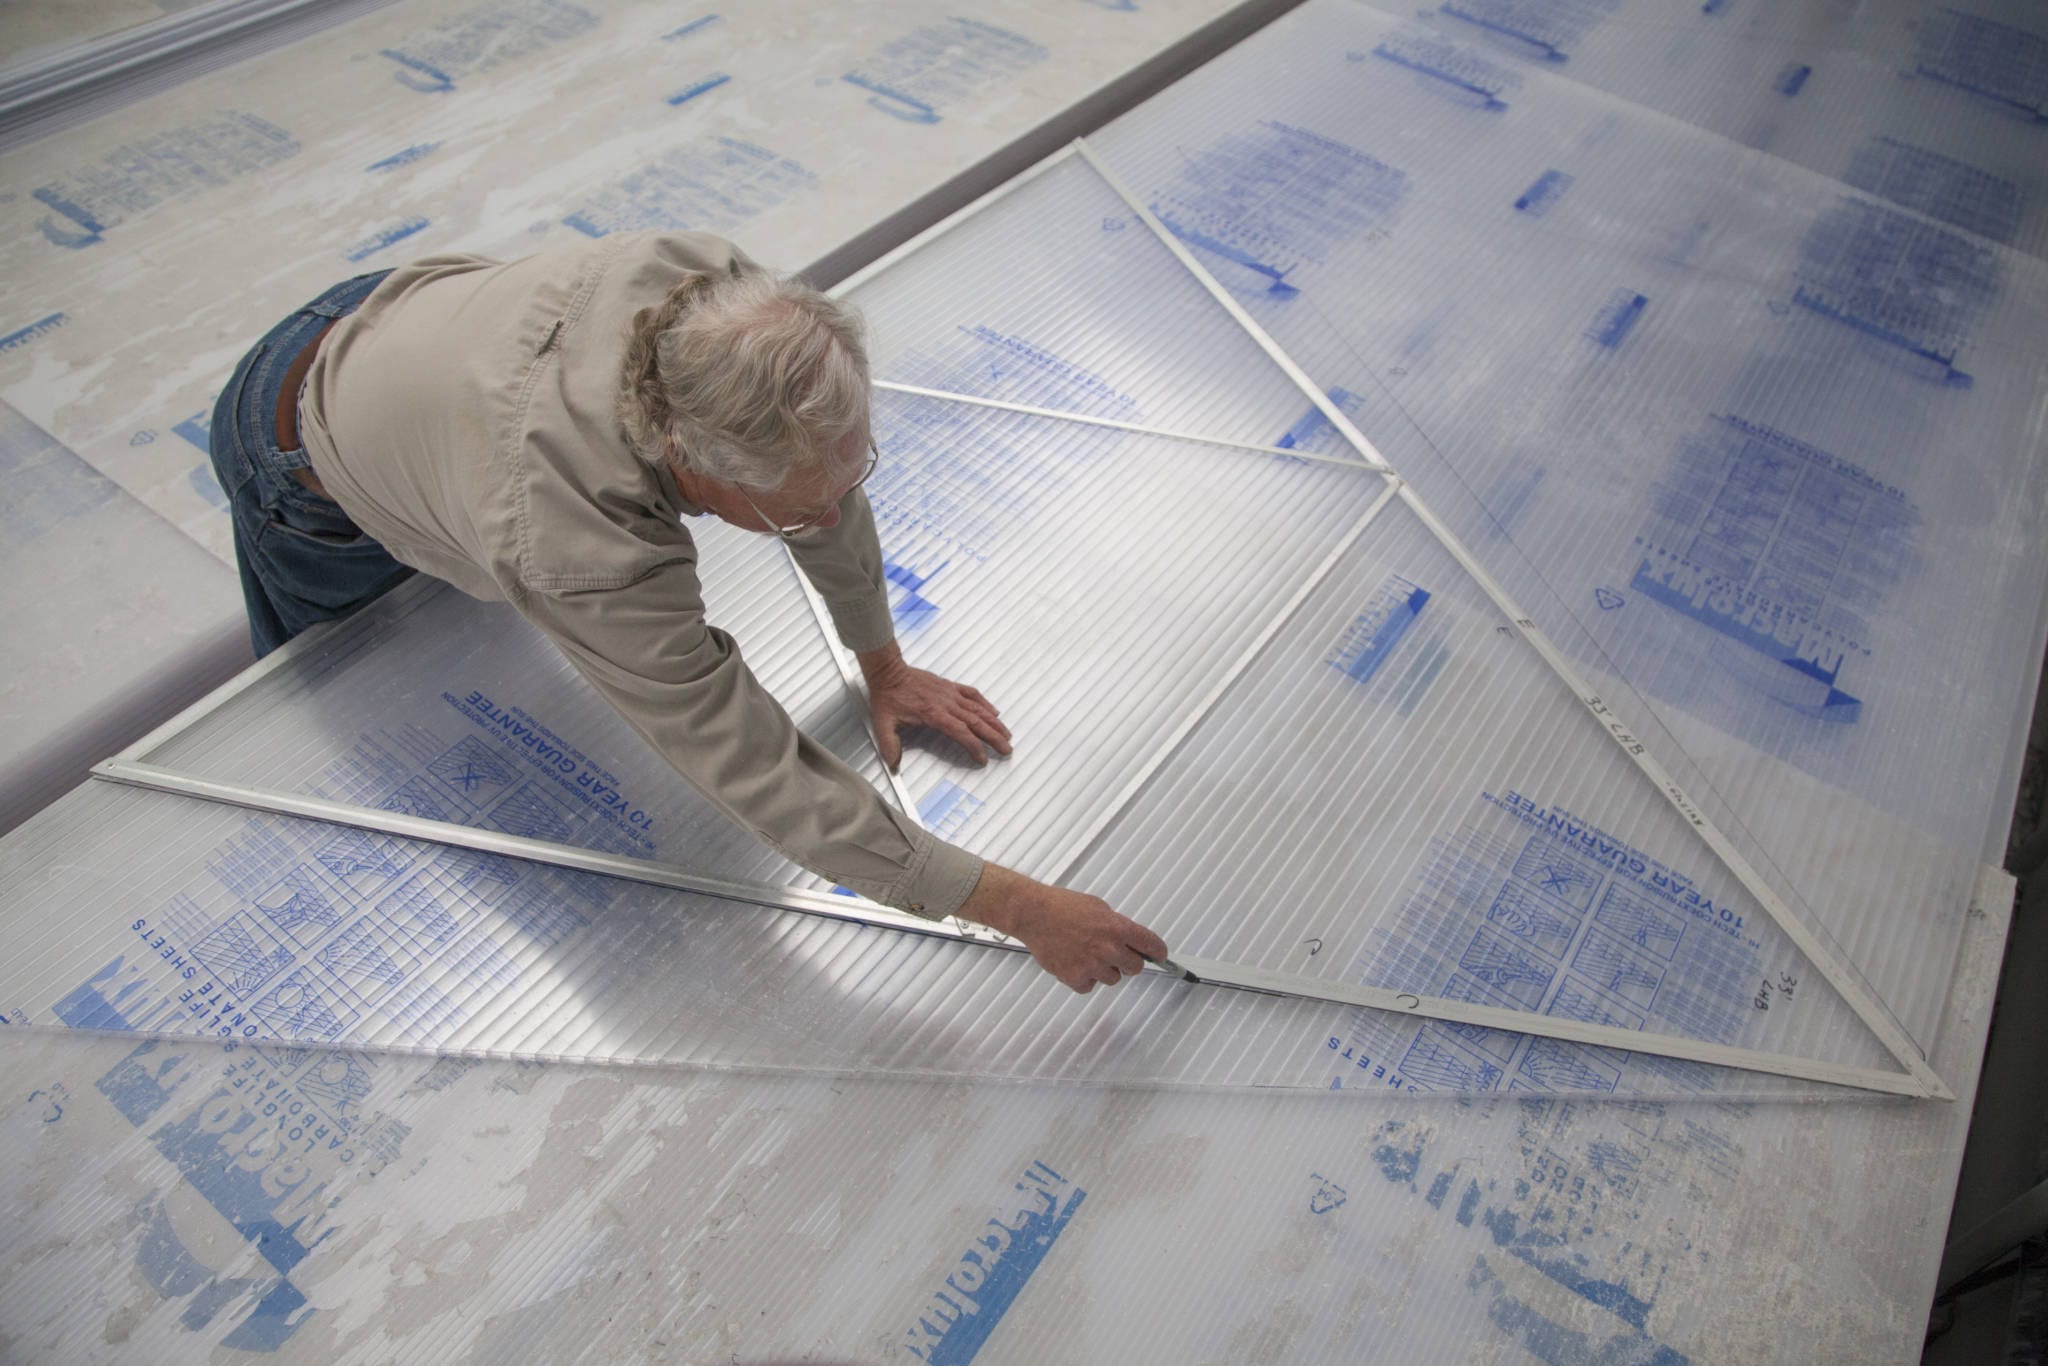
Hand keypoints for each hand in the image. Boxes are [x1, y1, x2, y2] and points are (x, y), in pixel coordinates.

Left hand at [858, 643, 1011, 771]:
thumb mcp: (883, 724)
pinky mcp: (950, 686)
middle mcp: (947, 704)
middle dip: (994, 737)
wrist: (889, 672)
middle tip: (1007, 749)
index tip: (982, 759)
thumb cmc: (888, 696)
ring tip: (1007, 734)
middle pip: (977, 722)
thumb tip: (894, 764)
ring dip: (995, 723)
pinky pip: (973, 694)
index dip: (974, 747)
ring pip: (979, 709)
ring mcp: (950, 694)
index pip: (961, 733)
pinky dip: (985, 703)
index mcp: (934, 715)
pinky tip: (994, 711)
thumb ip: (889, 746)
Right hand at [958, 864, 1170, 992]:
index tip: (1159, 956)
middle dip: (1128, 962)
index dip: (1158, 952)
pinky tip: (1073, 962)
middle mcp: (1109, 948)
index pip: (1152, 945)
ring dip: (1104, 970)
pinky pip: (1089, 986)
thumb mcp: (1098, 907)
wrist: (1033, 914)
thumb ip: (1116, 925)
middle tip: (1113, 954)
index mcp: (1118, 928)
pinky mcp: (1075, 978)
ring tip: (1086, 954)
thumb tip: (1129, 939)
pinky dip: (1083, 979)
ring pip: (1112, 979)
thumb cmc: (1062, 906)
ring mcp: (1092, 965)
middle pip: (1135, 968)